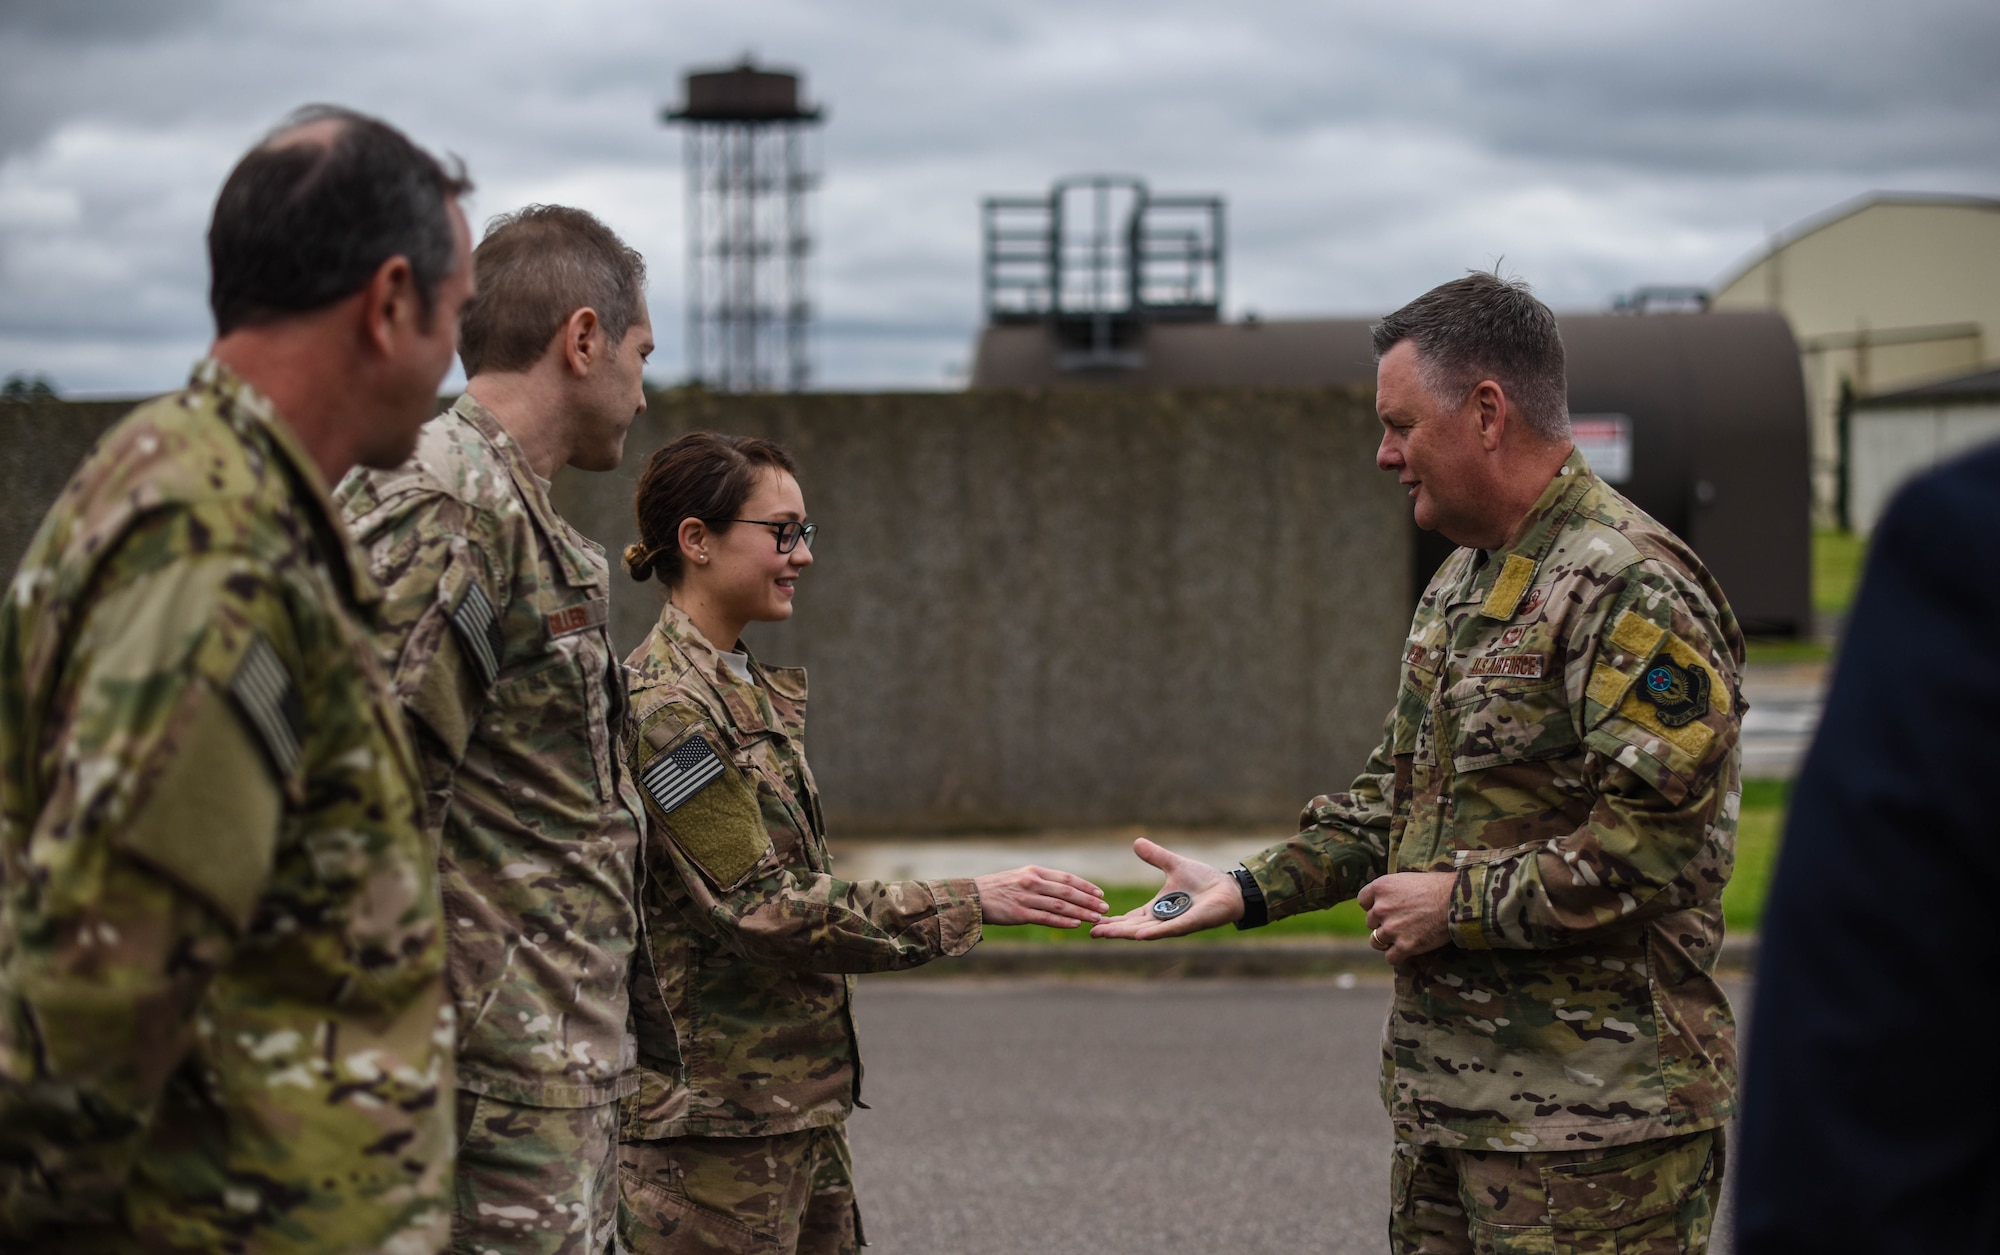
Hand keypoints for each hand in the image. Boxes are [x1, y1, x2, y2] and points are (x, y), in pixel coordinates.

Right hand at [974, 866, 1108, 927]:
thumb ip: (1042, 882)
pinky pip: (1047, 918)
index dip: (1086, 886)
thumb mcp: (1021, 877)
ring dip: (1081, 912)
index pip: (1067, 878)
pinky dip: (1064, 921)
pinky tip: (1076, 925)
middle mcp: (1033, 882)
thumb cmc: (999, 888)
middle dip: (1089, 901)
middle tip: (1105, 908)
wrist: (973, 897)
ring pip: (1061, 906)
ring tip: (1096, 918)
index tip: (1101, 894)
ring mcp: (1027, 898)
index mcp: (1035, 871)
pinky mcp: (1020, 914)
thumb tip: (1065, 890)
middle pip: (1068, 892)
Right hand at [1089, 838, 1243, 939]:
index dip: (1112, 920)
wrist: (1229, 888)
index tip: (1093, 920)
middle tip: (1090, 932)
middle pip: (1132, 927)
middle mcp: (1163, 920)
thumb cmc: (1204, 881)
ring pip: (1145, 931)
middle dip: (1112, 930)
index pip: (1130, 918)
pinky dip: (1154, 933)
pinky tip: (1139, 935)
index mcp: (1157, 909)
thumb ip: (1155, 856)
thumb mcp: (1174, 865)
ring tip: (1105, 934)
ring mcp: (1174, 924)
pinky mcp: (1189, 924)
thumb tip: (1136, 842)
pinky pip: (1169, 929)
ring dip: (1125, 933)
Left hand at [1356, 871, 1453, 963]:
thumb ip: (1391, 890)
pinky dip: (1397, 956)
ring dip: (1387, 940)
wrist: (1457, 901)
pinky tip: (1407, 950)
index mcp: (1381, 887)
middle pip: (1370, 922)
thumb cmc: (1437, 886)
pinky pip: (1390, 957)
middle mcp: (1381, 908)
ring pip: (1376, 941)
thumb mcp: (1407, 879)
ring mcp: (1391, 928)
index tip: (1386, 908)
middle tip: (1402, 922)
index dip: (1373, 905)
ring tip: (1403, 936)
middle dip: (1383, 923)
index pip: (1363, 900)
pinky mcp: (1404, 946)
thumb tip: (1383, 900)